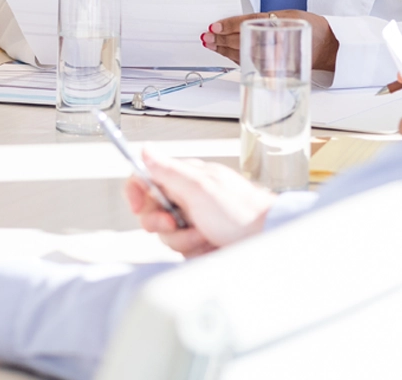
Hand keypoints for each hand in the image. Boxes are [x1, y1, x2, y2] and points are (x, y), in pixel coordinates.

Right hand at [125, 150, 274, 257]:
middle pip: (151, 213)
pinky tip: (211, 244)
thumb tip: (146, 150)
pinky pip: (181, 251)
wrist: (266, 237)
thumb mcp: (200, 188)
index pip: (145, 178)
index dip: (135, 193)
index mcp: (186, 177)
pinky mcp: (200, 239)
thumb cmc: (242, 211)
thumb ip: (169, 170)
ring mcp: (194, 219)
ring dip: (184, 240)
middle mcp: (188, 196)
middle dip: (164, 225)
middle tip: (181, 224)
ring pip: (166, 236)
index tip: (137, 208)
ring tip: (206, 234)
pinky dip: (194, 251)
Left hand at [203, 10, 338, 68]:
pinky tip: (225, 52)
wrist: (327, 47)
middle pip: (243, 41)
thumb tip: (238, 23)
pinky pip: (249, 63)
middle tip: (208, 36)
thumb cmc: (310, 29)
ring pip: (243, 55)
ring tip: (212, 44)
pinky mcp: (272, 70)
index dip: (230, 25)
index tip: (215, 26)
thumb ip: (266, 19)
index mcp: (283, 26)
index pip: (250, 25)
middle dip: (222, 39)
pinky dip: (234, 57)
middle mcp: (278, 44)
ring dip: (225, 50)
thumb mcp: (290, 15)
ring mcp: (275, 60)